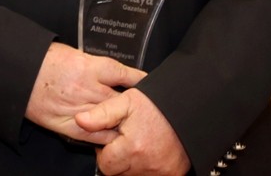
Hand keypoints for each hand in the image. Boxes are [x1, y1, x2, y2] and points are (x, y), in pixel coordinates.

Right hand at [24, 43, 143, 140]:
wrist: (18, 72)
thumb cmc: (42, 59)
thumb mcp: (72, 53)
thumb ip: (93, 65)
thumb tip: (110, 72)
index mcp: (92, 67)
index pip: (127, 76)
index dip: (141, 81)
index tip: (150, 84)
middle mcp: (90, 89)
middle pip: (124, 102)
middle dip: (136, 108)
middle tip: (147, 111)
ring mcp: (81, 110)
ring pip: (113, 122)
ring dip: (124, 124)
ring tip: (135, 127)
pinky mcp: (70, 126)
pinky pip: (96, 137)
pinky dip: (108, 138)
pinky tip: (115, 137)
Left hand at [76, 88, 190, 175]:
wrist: (190, 109)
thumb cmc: (159, 105)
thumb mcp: (127, 101)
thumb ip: (101, 113)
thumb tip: (80, 121)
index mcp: (132, 148)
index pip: (105, 164)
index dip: (105, 151)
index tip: (113, 140)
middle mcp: (147, 164)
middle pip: (118, 173)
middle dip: (118, 159)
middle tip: (126, 141)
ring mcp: (161, 172)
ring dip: (132, 165)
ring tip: (139, 145)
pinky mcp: (172, 174)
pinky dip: (148, 168)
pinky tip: (150, 153)